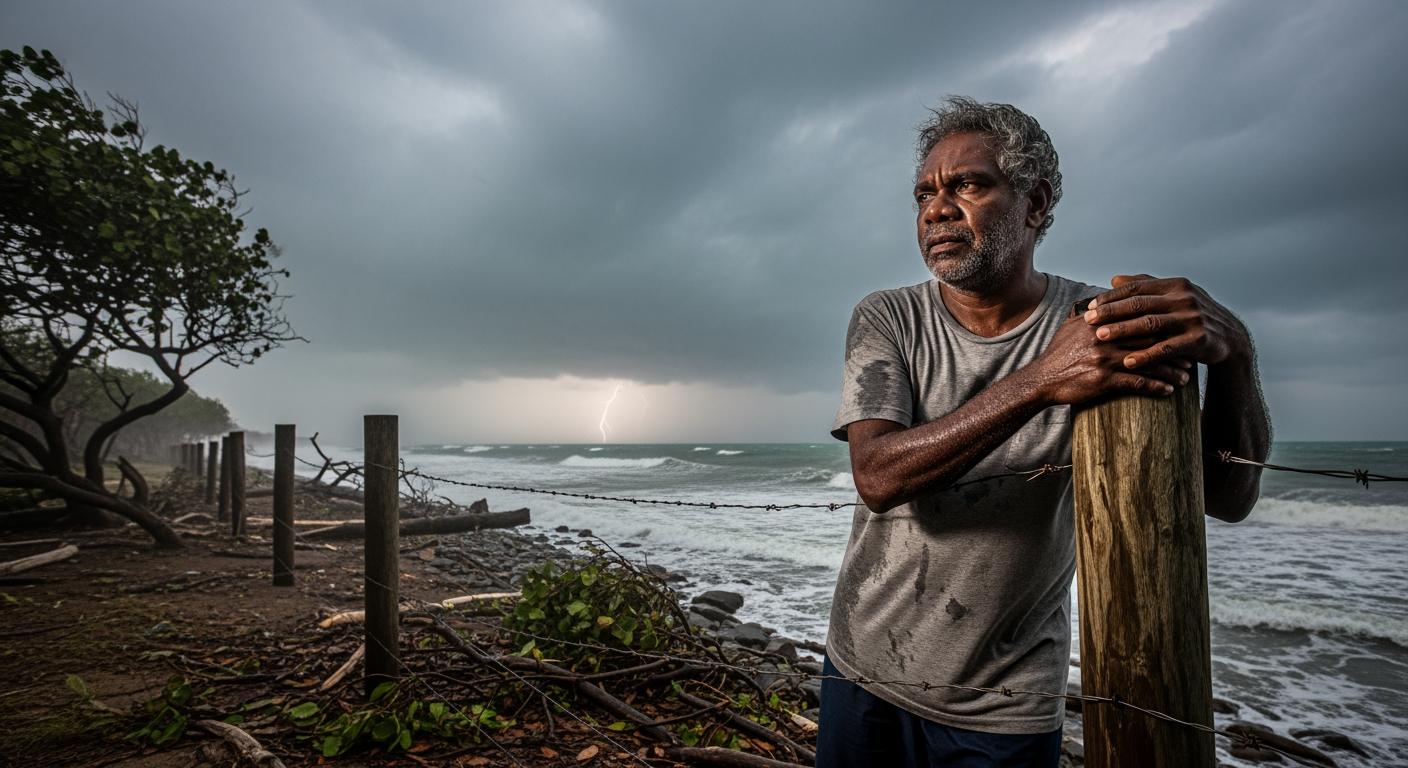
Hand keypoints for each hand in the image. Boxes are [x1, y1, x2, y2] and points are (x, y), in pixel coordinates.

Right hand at [1027, 311, 1191, 404]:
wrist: (1041, 380)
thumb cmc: (1058, 354)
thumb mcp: (1072, 327)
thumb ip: (1092, 313)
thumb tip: (1104, 300)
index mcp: (1101, 322)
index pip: (1139, 318)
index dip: (1161, 324)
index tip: (1177, 331)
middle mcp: (1105, 337)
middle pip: (1149, 338)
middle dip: (1174, 346)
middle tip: (1191, 352)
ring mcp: (1104, 358)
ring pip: (1148, 361)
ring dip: (1170, 369)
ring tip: (1185, 375)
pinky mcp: (1103, 379)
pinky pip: (1137, 383)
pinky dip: (1156, 386)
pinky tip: (1168, 391)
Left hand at [1083, 275, 1249, 369]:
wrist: (1230, 338)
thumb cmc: (1193, 316)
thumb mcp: (1174, 296)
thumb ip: (1145, 287)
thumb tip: (1114, 279)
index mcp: (1175, 285)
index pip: (1137, 288)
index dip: (1112, 297)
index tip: (1090, 305)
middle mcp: (1184, 298)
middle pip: (1140, 304)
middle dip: (1111, 312)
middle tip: (1088, 320)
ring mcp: (1192, 318)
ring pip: (1150, 324)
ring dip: (1123, 331)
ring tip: (1100, 337)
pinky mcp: (1198, 340)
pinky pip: (1166, 349)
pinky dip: (1146, 356)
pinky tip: (1128, 362)